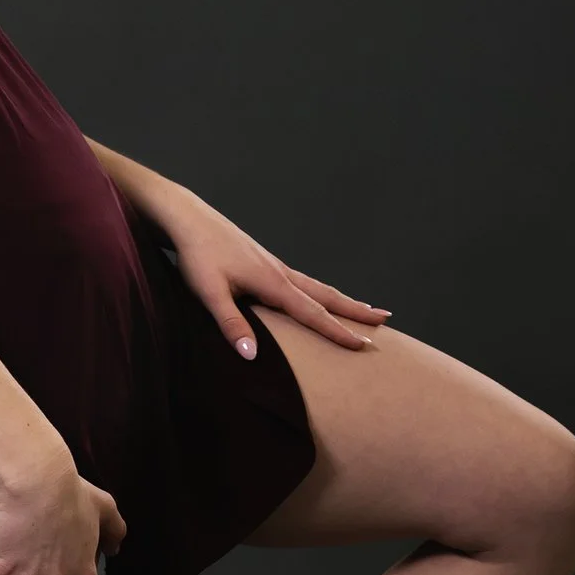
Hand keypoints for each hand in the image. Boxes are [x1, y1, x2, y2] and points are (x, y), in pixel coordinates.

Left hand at [147, 187, 390, 355]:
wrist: (188, 218)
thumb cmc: (196, 255)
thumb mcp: (209, 292)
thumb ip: (231, 323)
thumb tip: (252, 355)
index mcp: (272, 283)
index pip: (312, 313)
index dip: (338, 331)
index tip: (363, 345)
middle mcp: (280, 273)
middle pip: (326, 296)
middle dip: (355, 310)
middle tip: (386, 320)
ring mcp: (274, 265)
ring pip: (317, 287)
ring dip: (342, 299)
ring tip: (365, 308)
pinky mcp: (264, 262)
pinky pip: (302, 281)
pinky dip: (320, 292)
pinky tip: (318, 296)